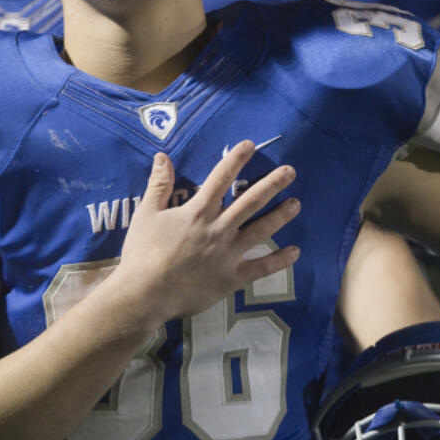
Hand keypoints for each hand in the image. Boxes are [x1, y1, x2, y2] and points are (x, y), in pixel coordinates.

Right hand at [106, 143, 300, 327]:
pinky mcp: (232, 277)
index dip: (235, 159)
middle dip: (272, 184)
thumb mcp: (145, 214)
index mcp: (197, 211)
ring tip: (297, 203)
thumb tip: (162, 156)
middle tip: (291, 171)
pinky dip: (279, 260)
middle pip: (251, 201)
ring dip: (280, 216)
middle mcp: (218, 228)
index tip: (250, 145)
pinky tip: (295, 252)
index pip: (220, 178)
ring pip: (261, 229)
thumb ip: (158, 185)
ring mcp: (228, 253)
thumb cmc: (142, 253)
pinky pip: (261, 268)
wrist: (144, 294)